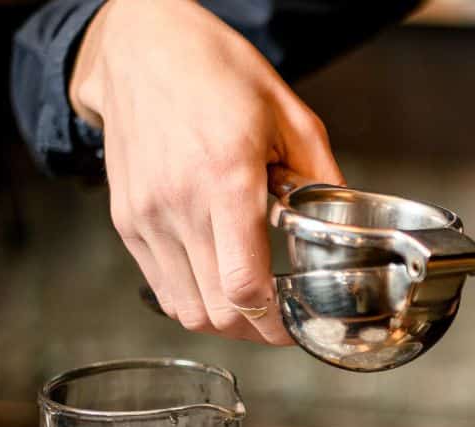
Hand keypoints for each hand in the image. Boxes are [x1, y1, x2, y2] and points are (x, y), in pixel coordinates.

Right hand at [70, 0, 339, 343]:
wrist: (143, 49)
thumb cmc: (216, 73)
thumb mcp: (290, 116)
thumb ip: (323, 176)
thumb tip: (348, 222)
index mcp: (224, 178)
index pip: (244, 284)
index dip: (274, 324)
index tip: (294, 328)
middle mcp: (178, 203)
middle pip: (217, 310)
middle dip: (255, 330)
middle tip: (280, 320)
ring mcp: (146, 216)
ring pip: (186, 309)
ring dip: (223, 320)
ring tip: (251, 306)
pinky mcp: (127, 220)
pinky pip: (160, 287)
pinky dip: (192, 299)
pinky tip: (217, 282)